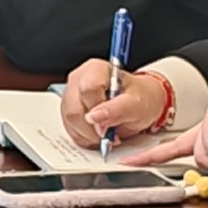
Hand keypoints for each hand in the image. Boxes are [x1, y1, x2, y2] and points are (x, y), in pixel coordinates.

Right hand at [61, 60, 175, 149]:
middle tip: (110, 134)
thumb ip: (118, 110)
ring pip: (70, 121)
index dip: (97, 111)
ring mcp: (70, 95)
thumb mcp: (137, 104)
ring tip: (107, 134)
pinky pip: (69, 129)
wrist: (139, 104)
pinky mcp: (67, 110)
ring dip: (89, 135)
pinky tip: (98, 135)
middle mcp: (78, 79)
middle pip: (74, 108)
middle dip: (92, 128)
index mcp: (95, 69)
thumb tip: (95, 117)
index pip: (87, 90)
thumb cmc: (140, 98)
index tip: (109, 125)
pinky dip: (85, 138)